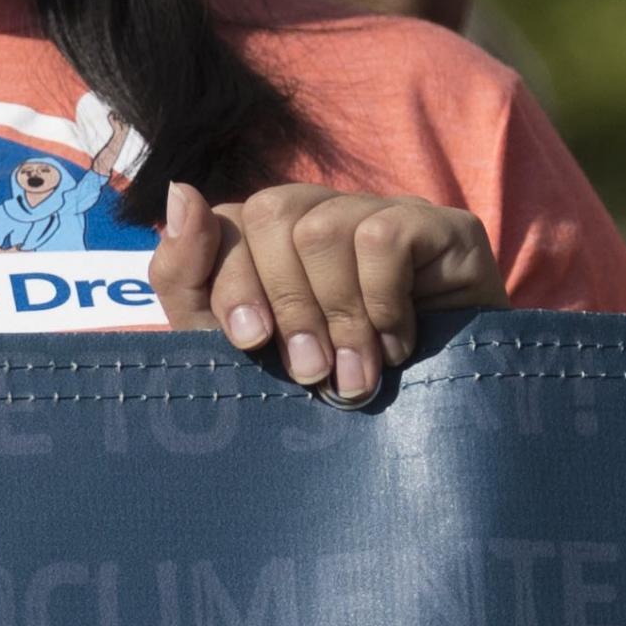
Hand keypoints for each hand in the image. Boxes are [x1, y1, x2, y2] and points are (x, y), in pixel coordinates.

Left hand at [148, 177, 501, 403]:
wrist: (434, 434)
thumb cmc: (324, 390)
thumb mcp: (236, 352)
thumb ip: (188, 276)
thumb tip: (182, 191)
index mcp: (269, 239)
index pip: (225, 222)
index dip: (232, 281)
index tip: (250, 342)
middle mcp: (324, 214)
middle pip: (271, 213)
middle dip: (284, 303)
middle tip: (309, 372)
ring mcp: (384, 213)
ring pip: (324, 229)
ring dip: (336, 316)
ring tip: (356, 374)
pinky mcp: (443, 226)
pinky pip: (384, 238)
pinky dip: (381, 304)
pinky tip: (398, 347)